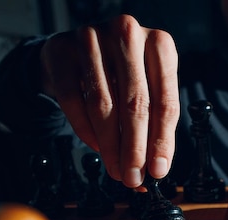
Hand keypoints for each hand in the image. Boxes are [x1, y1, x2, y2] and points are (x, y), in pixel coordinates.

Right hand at [39, 15, 178, 187]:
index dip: (162, 141)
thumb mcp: (148, 90)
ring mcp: (93, 39)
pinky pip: (73, 100)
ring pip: (103, 104)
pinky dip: (86, 130)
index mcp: (160, 44)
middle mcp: (128, 35)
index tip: (158, 170)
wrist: (77, 50)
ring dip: (111, 145)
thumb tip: (156, 168)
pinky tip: (96, 147)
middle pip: (136, 104)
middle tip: (133, 176)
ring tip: (116, 169)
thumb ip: (155, 125)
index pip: (166, 102)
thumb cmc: (121, 74)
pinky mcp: (62, 50)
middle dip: (135, 148)